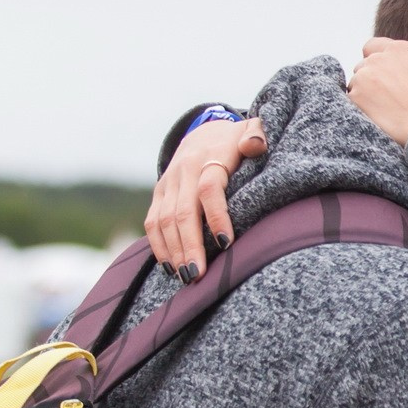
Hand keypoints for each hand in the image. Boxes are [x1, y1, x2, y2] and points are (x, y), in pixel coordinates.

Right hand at [147, 115, 266, 280]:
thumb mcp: (250, 131)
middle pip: (183, 212)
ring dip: (174, 251)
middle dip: (190, 245)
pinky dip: (159, 246)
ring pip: (164, 221)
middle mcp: (184, 171)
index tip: (227, 243)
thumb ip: (255, 135)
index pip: (209, 189)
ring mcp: (168, 183)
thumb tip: (254, 145)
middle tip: (199, 274)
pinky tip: (170, 267)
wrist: (203, 132)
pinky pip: (152, 222)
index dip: (216, 216)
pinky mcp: (158, 193)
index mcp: (209, 157)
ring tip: (187, 276)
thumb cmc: (235, 141)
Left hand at [350, 0, 407, 145]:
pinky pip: (350, 104)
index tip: (401, 80)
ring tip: (390, 111)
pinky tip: (382, 119)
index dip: (386, 62)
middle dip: (376, 78)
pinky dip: (362, 110)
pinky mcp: (357, 106)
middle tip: (397, 98)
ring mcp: (364, 84)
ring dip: (367, 94)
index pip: (375, 47)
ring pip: (356, 85)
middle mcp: (377, 62)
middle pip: (364, 66)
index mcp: (398, 48)